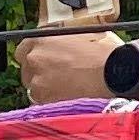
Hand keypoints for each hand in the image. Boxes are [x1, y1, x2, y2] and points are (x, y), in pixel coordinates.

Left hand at [20, 30, 136, 104]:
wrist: (115, 74)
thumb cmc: (104, 53)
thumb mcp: (82, 35)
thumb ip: (65, 41)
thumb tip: (64, 45)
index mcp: (41, 39)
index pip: (23, 50)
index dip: (33, 57)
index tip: (41, 63)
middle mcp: (34, 59)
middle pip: (27, 71)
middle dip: (40, 75)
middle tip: (58, 79)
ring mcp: (37, 81)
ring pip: (35, 89)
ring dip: (47, 90)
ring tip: (68, 91)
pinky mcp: (44, 100)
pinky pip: (42, 103)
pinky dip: (53, 103)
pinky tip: (69, 99)